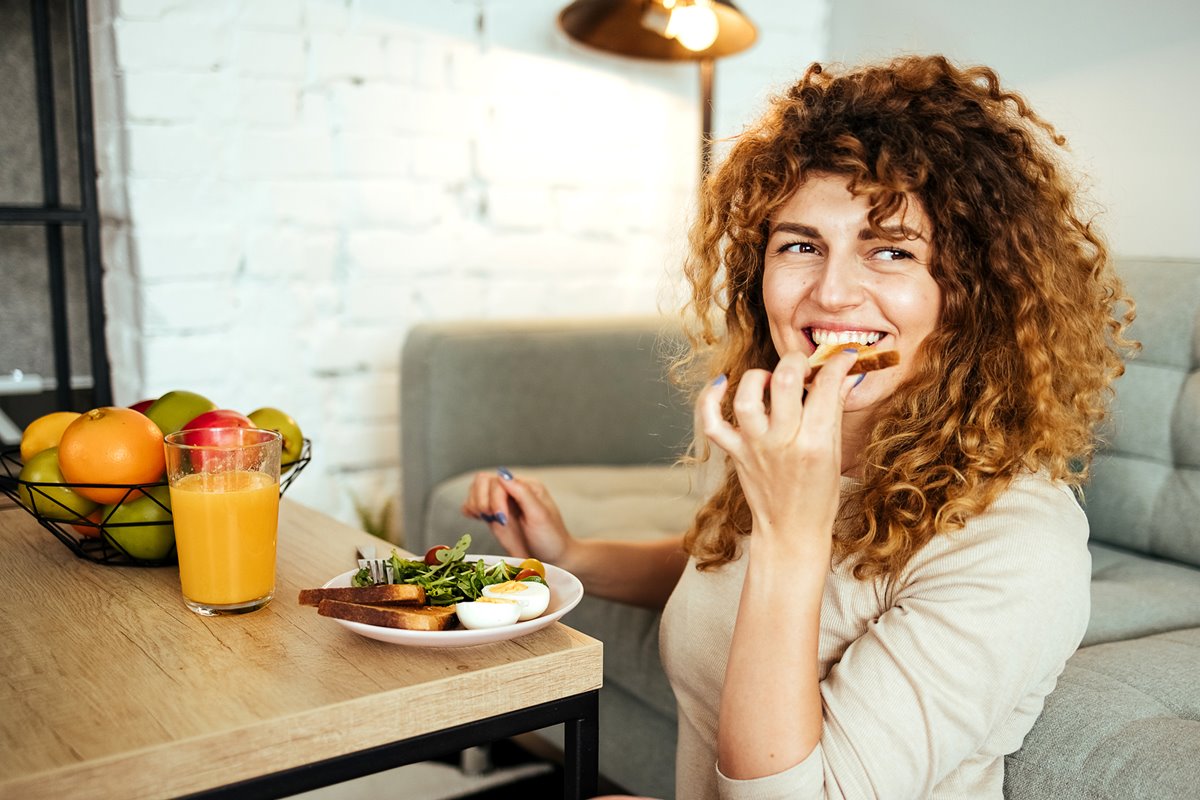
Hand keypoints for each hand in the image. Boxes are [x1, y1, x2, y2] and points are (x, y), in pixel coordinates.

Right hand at [461, 469, 574, 565]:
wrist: (552, 560)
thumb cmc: (551, 539)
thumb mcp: (540, 516)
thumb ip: (522, 493)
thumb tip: (502, 474)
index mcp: (526, 487)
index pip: (499, 481)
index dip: (495, 499)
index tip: (502, 519)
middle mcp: (512, 492)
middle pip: (483, 482)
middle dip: (483, 501)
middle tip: (494, 519)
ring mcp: (502, 504)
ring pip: (476, 490)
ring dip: (475, 504)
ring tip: (486, 518)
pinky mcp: (494, 518)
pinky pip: (473, 506)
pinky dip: (470, 510)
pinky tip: (476, 518)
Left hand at [697, 349, 860, 555]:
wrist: (790, 530)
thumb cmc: (817, 494)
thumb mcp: (835, 452)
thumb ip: (835, 409)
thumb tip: (846, 374)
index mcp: (815, 444)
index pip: (825, 388)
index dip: (837, 363)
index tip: (843, 356)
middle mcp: (782, 443)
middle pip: (784, 384)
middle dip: (797, 362)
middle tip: (804, 366)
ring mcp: (754, 448)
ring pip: (746, 398)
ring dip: (759, 378)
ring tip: (771, 380)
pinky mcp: (734, 453)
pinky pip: (712, 422)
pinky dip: (710, 399)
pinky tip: (721, 384)